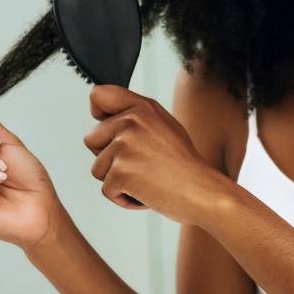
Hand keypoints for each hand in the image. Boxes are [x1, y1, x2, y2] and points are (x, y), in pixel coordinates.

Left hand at [83, 86, 232, 223]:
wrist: (203, 192)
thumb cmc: (185, 166)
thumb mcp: (164, 127)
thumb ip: (137, 118)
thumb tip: (106, 118)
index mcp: (142, 107)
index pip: (98, 95)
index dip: (98, 114)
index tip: (109, 131)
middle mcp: (131, 121)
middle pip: (90, 138)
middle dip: (106, 157)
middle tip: (137, 165)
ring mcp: (124, 145)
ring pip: (97, 168)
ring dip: (116, 180)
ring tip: (145, 180)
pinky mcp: (121, 171)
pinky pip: (106, 190)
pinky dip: (122, 198)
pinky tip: (145, 194)